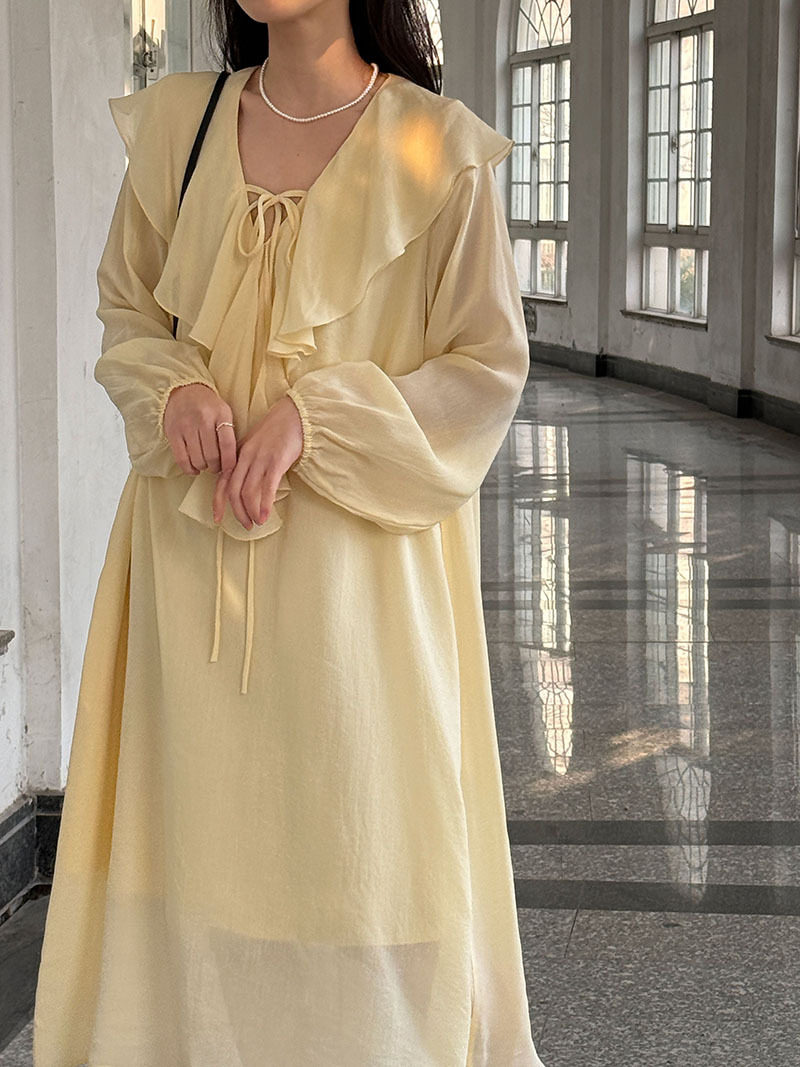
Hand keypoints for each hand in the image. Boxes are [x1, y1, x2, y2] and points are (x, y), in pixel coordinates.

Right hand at [163, 382, 236, 476]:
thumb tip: (233, 463)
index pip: (227, 444)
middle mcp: (203, 419)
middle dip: (217, 467)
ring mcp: (186, 426)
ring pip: (197, 460)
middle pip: (212, 456)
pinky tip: (195, 468)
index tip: (230, 469)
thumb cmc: (209, 407)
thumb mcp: (224, 413)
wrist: (184, 391)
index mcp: (220, 413)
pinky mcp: (173, 433)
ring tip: (207, 464)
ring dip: (204, 467)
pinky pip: (182, 459)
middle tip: (217, 467)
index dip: (230, 462)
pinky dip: (189, 469)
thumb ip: (229, 434)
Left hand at [212, 394, 303, 529]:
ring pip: (248, 491)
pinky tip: (265, 515)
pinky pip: (266, 486)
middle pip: (233, 490)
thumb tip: (249, 488)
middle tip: (246, 525)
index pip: (222, 482)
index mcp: (238, 454)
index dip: (218, 502)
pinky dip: (264, 503)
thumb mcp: (256, 446)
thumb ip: (249, 464)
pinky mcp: (276, 461)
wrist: (294, 415)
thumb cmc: (277, 431)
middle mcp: (245, 458)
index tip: (218, 519)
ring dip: (250, 511)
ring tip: (257, 523)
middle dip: (238, 512)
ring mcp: (260, 459)